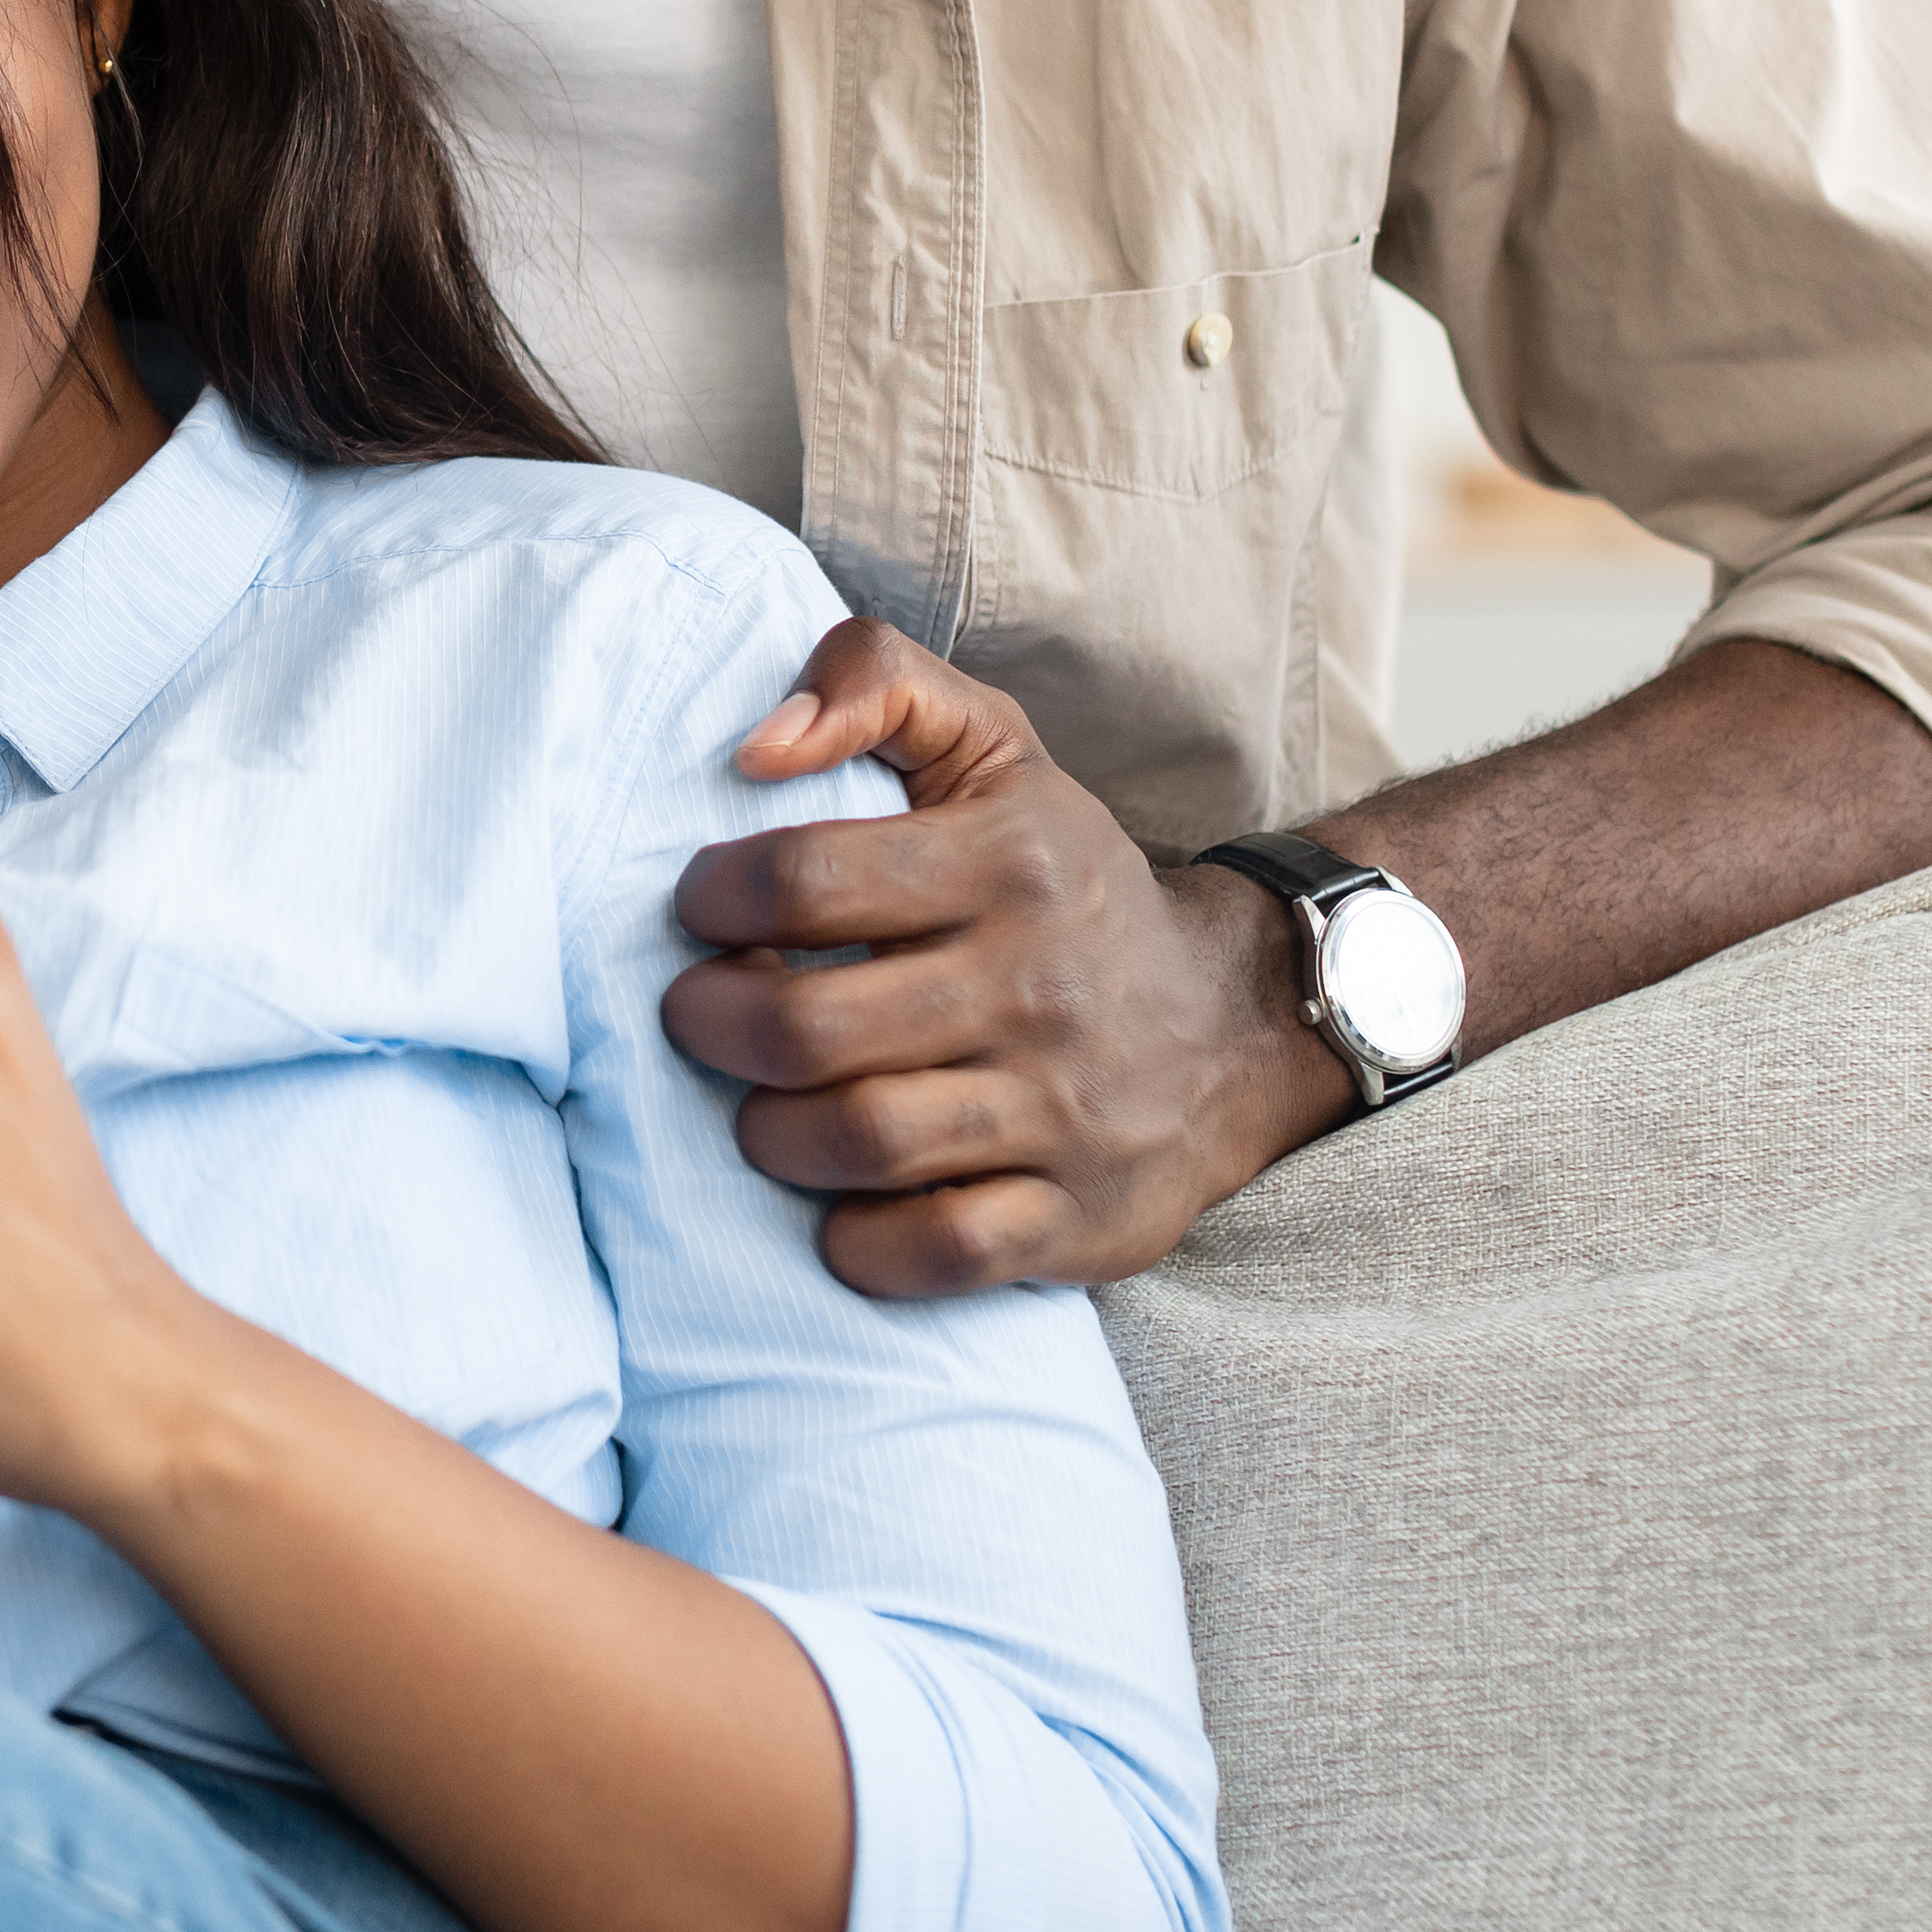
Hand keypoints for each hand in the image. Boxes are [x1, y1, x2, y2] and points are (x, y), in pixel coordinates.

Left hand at [663, 619, 1330, 1294]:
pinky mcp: (1077, 1218)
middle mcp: (1040, 986)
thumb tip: (754, 744)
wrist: (1231, 1020)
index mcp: (1009, 859)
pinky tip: (836, 1204)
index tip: (702, 911)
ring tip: (759, 1103)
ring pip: (859, 1142)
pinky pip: (935, 1251)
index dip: (716, 898)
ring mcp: (1064, 1112)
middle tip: (700, 1015)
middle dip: (714, 1025)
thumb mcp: (989, 745)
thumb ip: (872, 680)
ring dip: (767, 1132)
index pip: (806, 877)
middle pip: (810, 1029)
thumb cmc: (1059, 876)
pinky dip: (858, 1243)